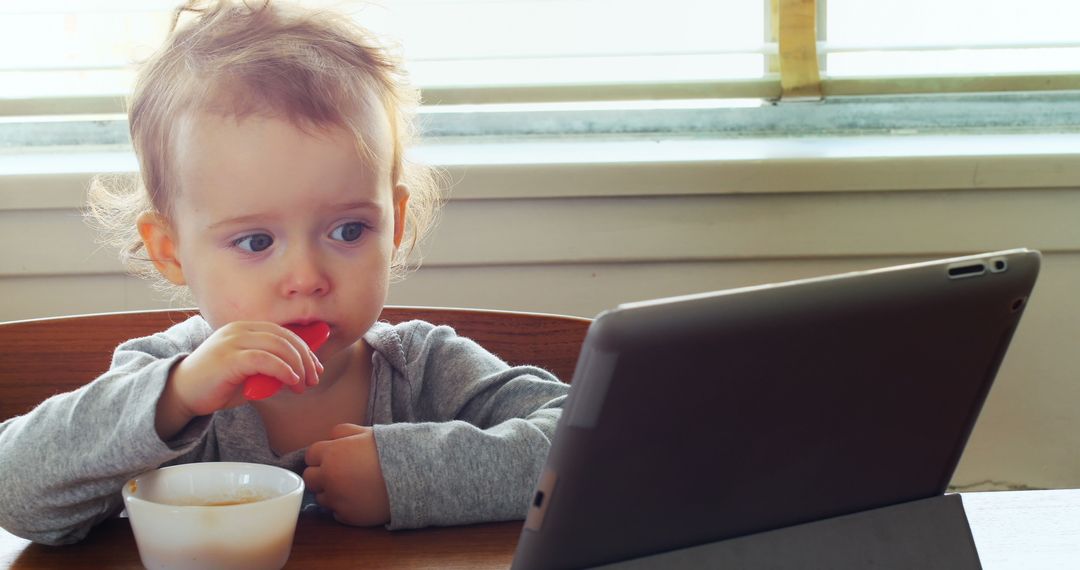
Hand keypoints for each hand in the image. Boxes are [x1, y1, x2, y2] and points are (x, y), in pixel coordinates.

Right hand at [155, 321, 322, 438]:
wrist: (182, 394)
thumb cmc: (218, 384)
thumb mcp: (250, 373)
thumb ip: (271, 367)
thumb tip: (301, 371)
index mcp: (245, 329)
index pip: (283, 332)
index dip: (304, 348)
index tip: (316, 367)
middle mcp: (239, 330)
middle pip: (284, 337)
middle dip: (305, 357)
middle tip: (314, 377)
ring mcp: (233, 341)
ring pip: (278, 345)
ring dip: (297, 365)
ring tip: (304, 384)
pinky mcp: (229, 357)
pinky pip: (264, 359)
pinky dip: (283, 369)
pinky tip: (291, 381)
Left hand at [304, 424, 390, 525]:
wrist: (413, 477)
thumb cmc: (392, 451)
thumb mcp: (368, 432)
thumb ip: (344, 432)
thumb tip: (331, 438)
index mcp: (332, 454)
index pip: (310, 455)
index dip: (322, 456)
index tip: (333, 458)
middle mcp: (329, 477)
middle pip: (310, 478)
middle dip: (321, 475)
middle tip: (340, 474)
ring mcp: (337, 499)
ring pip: (321, 498)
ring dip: (331, 493)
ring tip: (353, 487)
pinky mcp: (347, 517)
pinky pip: (336, 513)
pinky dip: (344, 507)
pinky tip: (360, 499)